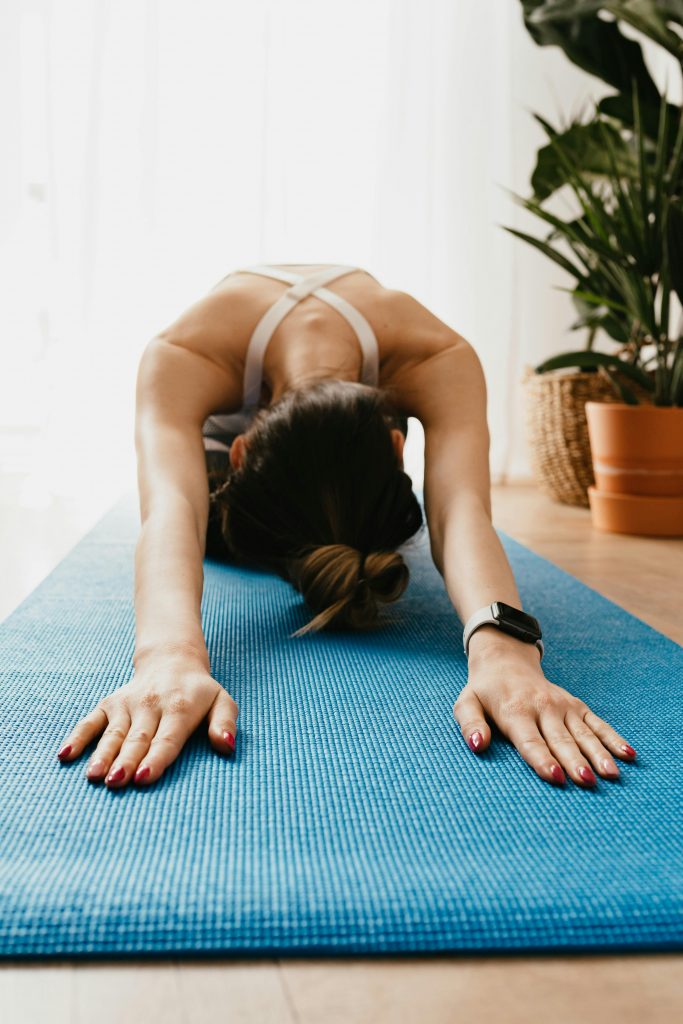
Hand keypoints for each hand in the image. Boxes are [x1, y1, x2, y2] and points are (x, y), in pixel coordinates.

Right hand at [56, 649, 238, 788]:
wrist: (172, 661)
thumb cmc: (200, 693)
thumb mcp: (222, 702)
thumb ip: (225, 724)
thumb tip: (227, 746)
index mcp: (180, 708)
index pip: (167, 738)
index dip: (155, 759)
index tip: (143, 778)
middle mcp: (151, 705)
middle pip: (137, 739)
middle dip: (126, 761)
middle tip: (116, 783)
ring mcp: (127, 704)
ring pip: (113, 733)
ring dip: (102, 755)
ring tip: (94, 776)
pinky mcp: (110, 704)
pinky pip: (91, 721)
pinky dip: (78, 737)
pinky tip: (65, 756)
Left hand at [453, 632, 636, 787]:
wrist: (506, 661)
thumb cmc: (485, 691)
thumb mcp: (466, 703)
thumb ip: (470, 724)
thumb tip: (478, 746)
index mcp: (515, 710)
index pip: (530, 740)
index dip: (542, 759)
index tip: (556, 776)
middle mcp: (543, 707)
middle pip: (560, 739)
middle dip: (574, 761)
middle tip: (588, 782)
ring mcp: (563, 706)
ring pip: (583, 733)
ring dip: (598, 753)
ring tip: (612, 774)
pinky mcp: (576, 705)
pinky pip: (597, 723)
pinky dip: (613, 738)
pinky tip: (628, 754)